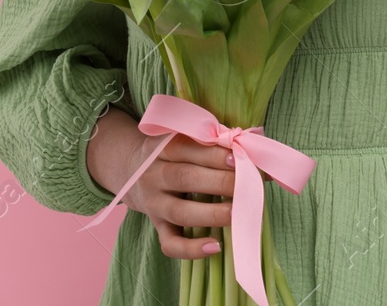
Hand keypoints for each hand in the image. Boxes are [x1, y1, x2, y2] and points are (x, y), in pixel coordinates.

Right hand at [86, 107, 238, 259]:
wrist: (132, 171)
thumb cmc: (172, 153)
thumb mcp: (181, 137)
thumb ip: (211, 139)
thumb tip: (254, 142)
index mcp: (160, 148)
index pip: (185, 148)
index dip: (213, 154)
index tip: (239, 157)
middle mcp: (153, 176)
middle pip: (184, 178)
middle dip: (219, 182)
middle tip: (248, 185)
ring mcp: (154, 204)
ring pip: (180, 212)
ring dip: (211, 214)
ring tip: (238, 214)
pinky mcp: (158, 227)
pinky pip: (170, 244)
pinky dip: (191, 249)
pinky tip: (215, 246)